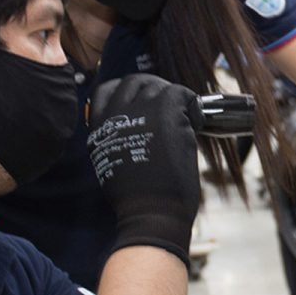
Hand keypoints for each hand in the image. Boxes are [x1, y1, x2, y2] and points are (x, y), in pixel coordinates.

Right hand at [88, 74, 201, 264]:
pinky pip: (183, 93)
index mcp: (100, 128)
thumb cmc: (138, 199)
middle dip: (153, 90)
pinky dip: (193, 107)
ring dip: (175, 101)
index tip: (142, 103)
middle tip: (170, 108)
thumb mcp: (111, 163)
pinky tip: (195, 124)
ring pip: (160, 87)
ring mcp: (141, 110)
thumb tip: (132, 128)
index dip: (126, 92)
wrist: (153, 212)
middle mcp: (116, 114)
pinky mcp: (166, 110)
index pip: (106, 90)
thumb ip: (117, 139)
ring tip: (185, 120)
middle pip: (134, 82)